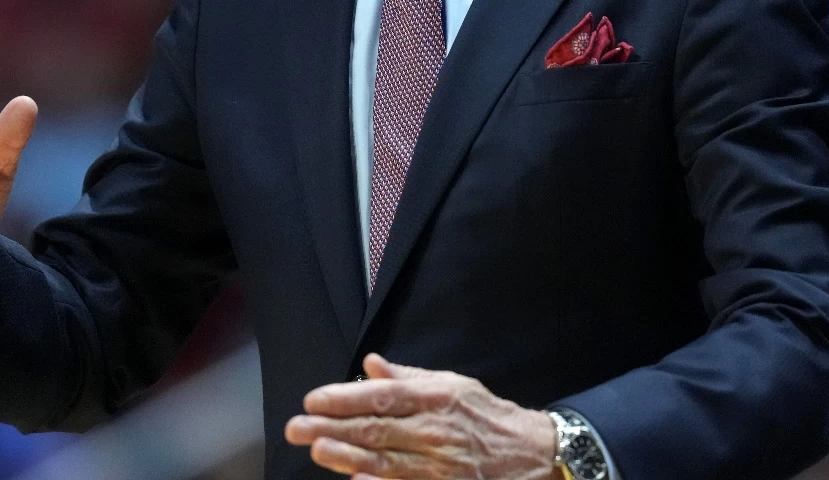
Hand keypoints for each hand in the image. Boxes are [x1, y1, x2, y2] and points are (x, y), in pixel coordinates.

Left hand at [285, 354, 558, 479]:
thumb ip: (410, 377)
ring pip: (384, 461)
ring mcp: (440, 464)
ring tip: (315, 450)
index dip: (345, 398)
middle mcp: (436, 430)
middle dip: (331, 427)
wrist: (533, 453)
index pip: (382, 396)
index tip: (313, 399)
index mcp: (436, 398)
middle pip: (375, 429)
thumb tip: (372, 364)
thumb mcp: (452, 385)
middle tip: (296, 427)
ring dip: (345, 456)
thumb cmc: (487, 416)